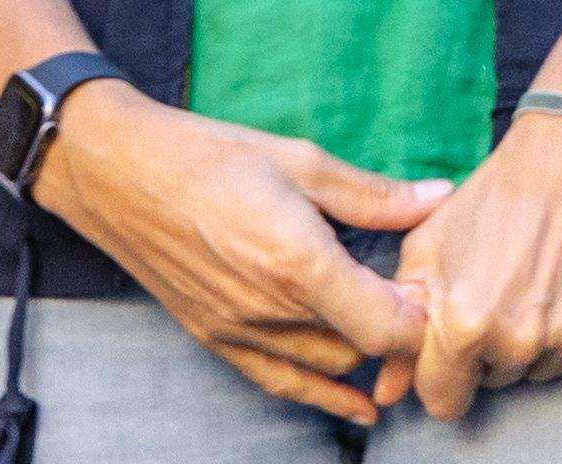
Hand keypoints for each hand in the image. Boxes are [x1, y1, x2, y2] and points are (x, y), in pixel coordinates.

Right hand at [29, 84, 440, 419]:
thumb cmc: (211, 156)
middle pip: (361, 349)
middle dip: (398, 329)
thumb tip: (439, 198)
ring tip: (386, 323)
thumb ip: (373, 195)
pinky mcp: (216, 339)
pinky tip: (357, 404)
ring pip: (327, 367)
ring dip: (362, 352)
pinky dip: (323, 395)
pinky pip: (279, 382)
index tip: (429, 289)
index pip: (385, 326)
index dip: (421, 319)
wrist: (122, 176)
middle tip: (413, 293)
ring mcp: (239, 331)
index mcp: (299, 262)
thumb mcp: (302, 161)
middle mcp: (270, 308)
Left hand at [396, 99, 561, 415]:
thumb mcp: (423, 253)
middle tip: (483, 304)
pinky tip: (542, 294)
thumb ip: (399, 323)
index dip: (436, 375)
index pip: (441, 402)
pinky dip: (545, 339)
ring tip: (515, 294)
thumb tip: (384, 392)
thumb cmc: (485, 204)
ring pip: (520, 375)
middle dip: (476, 358)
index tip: (443, 347)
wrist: (560, 166)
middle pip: (483, 388)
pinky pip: (553, 361)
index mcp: (461, 326)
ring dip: (513, 349)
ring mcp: (553, 339)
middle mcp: (511, 342)